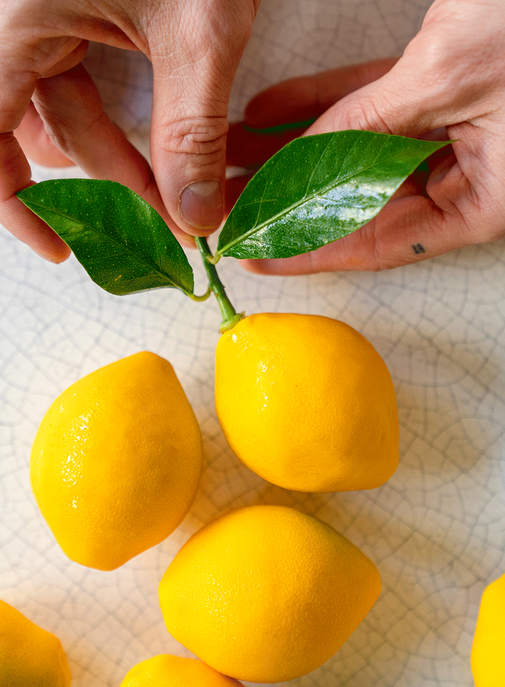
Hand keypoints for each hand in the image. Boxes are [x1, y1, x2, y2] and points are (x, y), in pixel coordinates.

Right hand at [0, 0, 257, 260]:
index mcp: (15, 20)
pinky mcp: (65, 6)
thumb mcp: (199, 36)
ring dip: (113, 151)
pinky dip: (111, 113)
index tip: (60, 247)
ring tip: (166, 184)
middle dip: (107, 181)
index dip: (15, 203)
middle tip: (166, 220)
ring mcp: (40, 12)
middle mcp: (14, 19)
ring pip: (63, 108)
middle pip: (42, 131)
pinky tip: (154, 136)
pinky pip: (75, 75)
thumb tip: (195, 216)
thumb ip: (192, 130)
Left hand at [227, 0, 504, 273]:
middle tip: (232, 202)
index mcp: (484, 200)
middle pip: (362, 202)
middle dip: (291, 198)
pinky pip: (371, 108)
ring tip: (235, 158)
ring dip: (294, 152)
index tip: (257, 255)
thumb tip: (305, 160)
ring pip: (358, 154)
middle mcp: (468, 176)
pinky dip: (322, 107)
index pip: (380, 242)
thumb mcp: (449, 76)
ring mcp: (454, 135)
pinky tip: (269, 115)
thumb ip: (374, 122)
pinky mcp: (440, 92)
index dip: (312, 251)